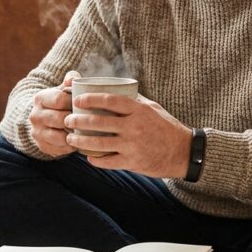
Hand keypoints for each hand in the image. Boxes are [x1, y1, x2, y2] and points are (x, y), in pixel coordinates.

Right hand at [29, 70, 81, 156]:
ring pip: (61, 137)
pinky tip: (79, 141)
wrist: (42, 118)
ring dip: (75, 135)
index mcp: (40, 98)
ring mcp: (37, 132)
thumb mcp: (62, 88)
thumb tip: (74, 79)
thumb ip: (70, 80)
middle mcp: (35, 116)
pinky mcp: (42, 146)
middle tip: (89, 120)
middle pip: (61, 119)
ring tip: (85, 132)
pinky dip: (72, 146)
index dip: (75, 102)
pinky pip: (61, 149)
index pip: (59, 100)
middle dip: (76, 120)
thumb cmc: (59, 101)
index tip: (84, 104)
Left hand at [64, 93, 192, 177]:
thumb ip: (133, 101)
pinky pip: (108, 161)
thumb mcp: (152, 108)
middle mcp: (133, 126)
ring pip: (98, 142)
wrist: (183, 152)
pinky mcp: (132, 162)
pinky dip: (95, 159)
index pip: (109, 100)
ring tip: (70, 138)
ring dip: (80, 140)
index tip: (77, 99)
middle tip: (67, 119)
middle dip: (78, 120)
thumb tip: (114, 89)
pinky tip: (87, 157)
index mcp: (138, 110)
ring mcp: (132, 145)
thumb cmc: (166, 127)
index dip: (90, 98)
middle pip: (99, 121)